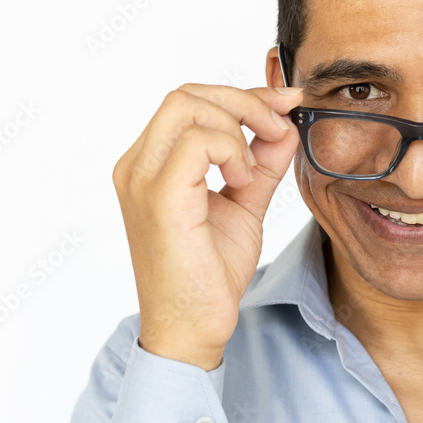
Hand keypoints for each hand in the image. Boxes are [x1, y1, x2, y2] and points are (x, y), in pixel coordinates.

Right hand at [112, 84, 302, 369]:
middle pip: (186, 94)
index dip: (242, 96)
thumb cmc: (210, 273)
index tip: (284, 104)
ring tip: (253, 170)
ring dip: (238, 124)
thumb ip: (262, 162)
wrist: (193, 328)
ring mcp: (142, 179)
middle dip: (243, 101)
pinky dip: (231, 150)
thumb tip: (284, 124)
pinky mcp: (160, 198)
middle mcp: (138, 166)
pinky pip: (197, 143)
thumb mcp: (246, 203)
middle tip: (278, 126)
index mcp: (151, 164)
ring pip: (188, 106)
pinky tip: (243, 183)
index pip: (189, 102)